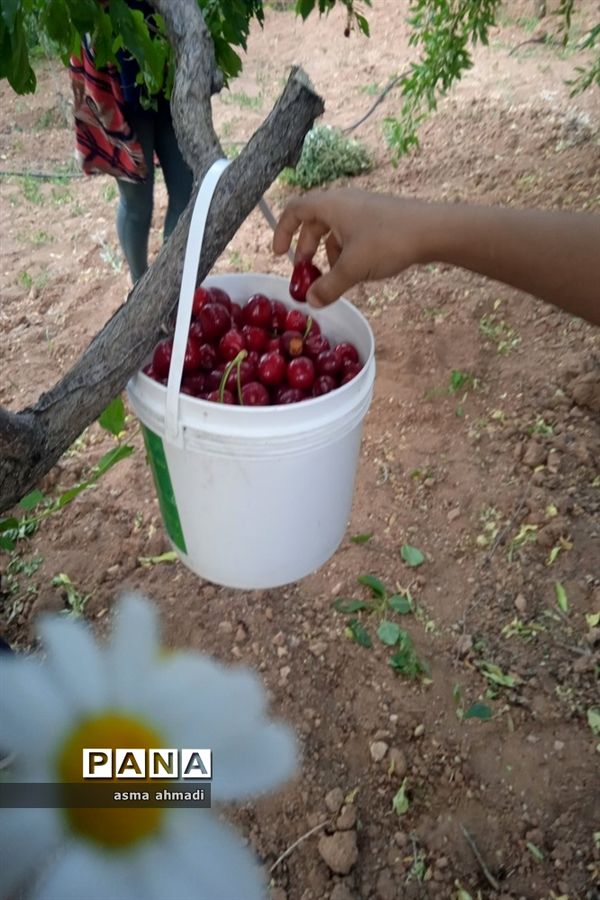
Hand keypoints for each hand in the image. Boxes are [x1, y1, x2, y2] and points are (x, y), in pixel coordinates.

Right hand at [273, 188, 429, 306]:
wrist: (431, 230)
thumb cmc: (386, 242)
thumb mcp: (352, 269)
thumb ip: (328, 287)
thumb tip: (311, 302)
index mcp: (330, 205)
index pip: (294, 210)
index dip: (281, 231)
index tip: (279, 254)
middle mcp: (343, 202)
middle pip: (313, 222)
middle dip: (306, 248)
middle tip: (306, 272)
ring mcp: (362, 208)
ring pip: (334, 229)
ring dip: (328, 253)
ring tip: (334, 276)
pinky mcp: (378, 218)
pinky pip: (352, 233)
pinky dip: (346, 251)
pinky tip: (357, 270)